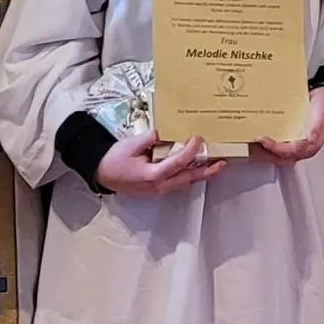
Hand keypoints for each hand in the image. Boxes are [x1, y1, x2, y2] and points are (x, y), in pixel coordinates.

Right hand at [95, 132, 224, 195]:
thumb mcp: (131, 144)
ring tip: (215, 166)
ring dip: (200, 174)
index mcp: (151, 175)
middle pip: (187, 179)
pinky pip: (177, 183)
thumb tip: (166, 133)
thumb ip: (150, 139)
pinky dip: (188, 175)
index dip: (190, 151)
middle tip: (221, 163)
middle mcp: (158, 186)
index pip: (177, 163)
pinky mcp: (157, 189)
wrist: (101, 174)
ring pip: (184, 183)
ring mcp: (158, 190)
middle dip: (206, 172)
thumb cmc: (114, 160)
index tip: (198, 139)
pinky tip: (195, 167)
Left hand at [255, 86, 323, 165]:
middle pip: (280, 157)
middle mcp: (301, 148)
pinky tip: (255, 138)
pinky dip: (264, 145)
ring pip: (275, 155)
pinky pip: (275, 146)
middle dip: (264, 154)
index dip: (275, 148)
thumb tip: (311, 138)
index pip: (290, 152)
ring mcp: (294, 144)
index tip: (263, 140)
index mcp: (311, 144)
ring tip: (249, 143)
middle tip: (250, 144)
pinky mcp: (288, 139)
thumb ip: (318, 126)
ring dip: (262, 152)